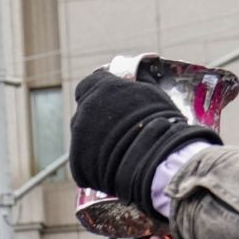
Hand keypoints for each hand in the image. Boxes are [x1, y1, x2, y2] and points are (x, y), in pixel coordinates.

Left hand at [69, 71, 219, 213]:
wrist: (156, 158)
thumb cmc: (160, 122)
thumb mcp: (153, 92)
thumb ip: (138, 80)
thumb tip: (137, 71)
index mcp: (101, 88)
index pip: (88, 85)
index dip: (98, 93)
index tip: (107, 100)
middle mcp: (85, 110)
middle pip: (85, 112)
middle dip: (97, 118)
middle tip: (117, 129)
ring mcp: (78, 137)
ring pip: (82, 136)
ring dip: (96, 140)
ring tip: (118, 150)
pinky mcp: (78, 162)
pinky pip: (82, 161)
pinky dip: (93, 164)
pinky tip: (112, 166)